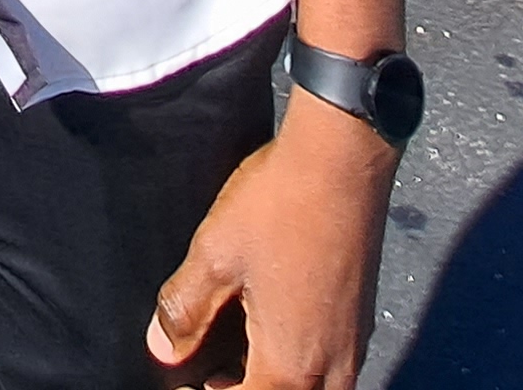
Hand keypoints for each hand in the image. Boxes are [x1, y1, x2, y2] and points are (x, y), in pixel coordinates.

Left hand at [145, 104, 393, 386]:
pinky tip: (270, 328)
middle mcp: (333, 363)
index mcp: (293, 361)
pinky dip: (298, 364)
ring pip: (315, 388)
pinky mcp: (360, 314)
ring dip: (275, 382)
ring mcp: (353, 339)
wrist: (343, 157)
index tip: (186, 385)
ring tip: (235, 360)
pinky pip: (331, 364)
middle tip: (208, 378)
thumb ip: (185, 309)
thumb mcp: (215, 255)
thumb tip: (162, 347)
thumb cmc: (280, 204)